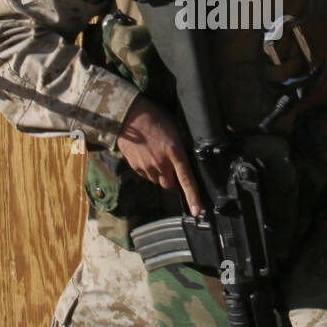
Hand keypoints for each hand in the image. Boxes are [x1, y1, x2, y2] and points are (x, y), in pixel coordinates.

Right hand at [116, 95, 202, 215]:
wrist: (129, 115)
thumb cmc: (155, 117)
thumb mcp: (175, 128)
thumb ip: (183, 145)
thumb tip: (189, 156)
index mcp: (174, 153)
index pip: (186, 180)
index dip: (193, 197)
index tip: (196, 211)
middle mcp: (161, 163)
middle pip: (169, 185)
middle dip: (172, 179)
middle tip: (170, 165)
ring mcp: (147, 166)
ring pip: (157, 181)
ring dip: (159, 174)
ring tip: (156, 155)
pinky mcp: (135, 167)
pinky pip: (145, 175)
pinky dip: (148, 170)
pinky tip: (146, 155)